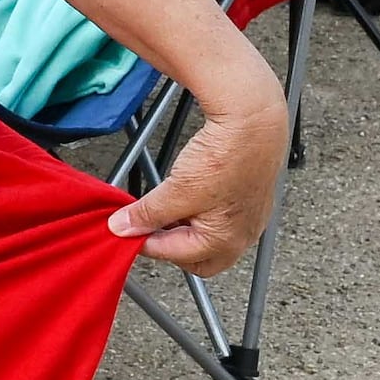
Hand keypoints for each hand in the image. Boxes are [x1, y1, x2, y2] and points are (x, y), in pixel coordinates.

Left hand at [112, 91, 286, 272]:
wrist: (256, 121)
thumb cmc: (227, 157)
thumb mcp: (178, 189)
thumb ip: (148, 213)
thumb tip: (123, 228)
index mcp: (225, 241)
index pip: (175, 255)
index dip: (147, 242)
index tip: (127, 229)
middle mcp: (243, 235)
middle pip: (198, 257)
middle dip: (171, 246)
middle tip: (148, 227)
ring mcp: (250, 217)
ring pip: (209, 236)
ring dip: (184, 227)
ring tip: (165, 206)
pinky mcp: (251, 197)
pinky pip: (221, 216)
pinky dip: (200, 212)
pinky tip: (190, 193)